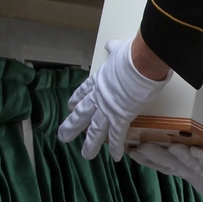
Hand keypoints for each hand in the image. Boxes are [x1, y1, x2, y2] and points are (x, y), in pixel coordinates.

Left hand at [57, 39, 171, 160]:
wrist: (140, 63)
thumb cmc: (130, 55)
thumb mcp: (118, 50)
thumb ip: (114, 49)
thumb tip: (111, 44)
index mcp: (99, 81)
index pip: (83, 92)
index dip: (76, 100)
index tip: (70, 106)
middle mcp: (99, 97)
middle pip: (82, 115)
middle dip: (71, 126)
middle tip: (62, 136)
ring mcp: (108, 109)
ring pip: (95, 130)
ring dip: (90, 144)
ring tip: (85, 154)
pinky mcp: (121, 117)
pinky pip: (118, 135)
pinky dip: (116, 147)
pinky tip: (115, 157)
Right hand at [129, 134, 202, 194]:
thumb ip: (195, 141)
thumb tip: (177, 121)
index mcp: (192, 174)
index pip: (165, 167)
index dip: (148, 160)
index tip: (131, 150)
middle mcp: (198, 178)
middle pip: (172, 167)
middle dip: (154, 156)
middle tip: (138, 147)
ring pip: (190, 166)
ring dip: (177, 155)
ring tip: (166, 145)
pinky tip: (195, 149)